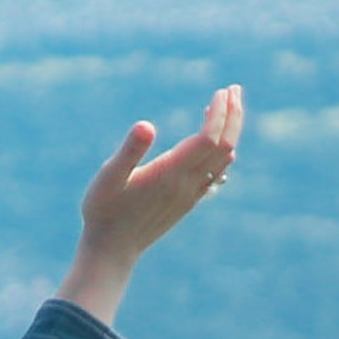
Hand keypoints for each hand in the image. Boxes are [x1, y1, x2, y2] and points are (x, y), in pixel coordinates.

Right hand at [77, 84, 242, 262]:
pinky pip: (216, 173)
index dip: (219, 114)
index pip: (209, 138)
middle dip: (233, 116)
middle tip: (234, 89)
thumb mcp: (108, 177)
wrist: (112, 250)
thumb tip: (146, 125)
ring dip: (231, 131)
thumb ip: (129, 151)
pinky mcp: (187, 201)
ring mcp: (190, 194)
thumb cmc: (104, 211)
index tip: (221, 91)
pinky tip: (217, 142)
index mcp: (171, 173)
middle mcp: (187, 184)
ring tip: (228, 106)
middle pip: (225, 146)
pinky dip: (223, 151)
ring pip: (224, 159)